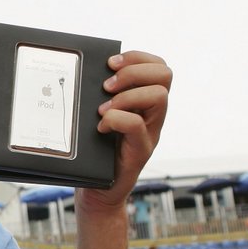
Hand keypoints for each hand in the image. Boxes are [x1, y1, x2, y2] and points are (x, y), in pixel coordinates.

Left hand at [79, 51, 171, 211]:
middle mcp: (153, 114)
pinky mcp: (141, 150)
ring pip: (159, 96)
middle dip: (134, 72)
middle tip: (107, 86)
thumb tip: (82, 72)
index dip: (137, 57)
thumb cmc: (94, 151)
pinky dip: (116, 120)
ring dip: (127, 96)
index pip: (158, 66)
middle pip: (165, 75)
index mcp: (144, 102)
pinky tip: (101, 128)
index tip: (110, 63)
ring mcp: (151, 132)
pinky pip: (137, 125)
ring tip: (104, 109)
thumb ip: (99, 96)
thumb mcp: (96, 117)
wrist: (97, 190)